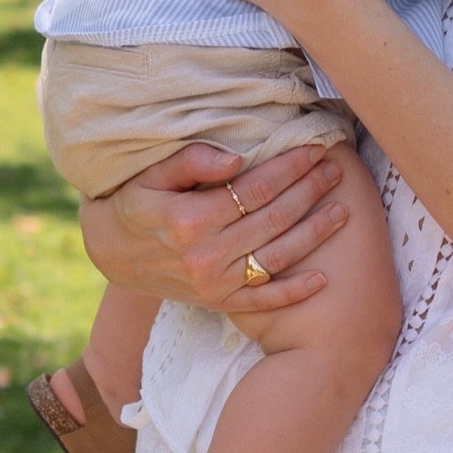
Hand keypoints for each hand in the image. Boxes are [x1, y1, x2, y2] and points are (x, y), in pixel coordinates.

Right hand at [79, 141, 351, 316]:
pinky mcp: (217, 303)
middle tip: (335, 171)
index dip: (289, 168)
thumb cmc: (135, 202)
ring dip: (314, 233)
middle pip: (273, 219)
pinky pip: (262, 300)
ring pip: (276, 256)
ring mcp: (213, 283)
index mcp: (189, 219)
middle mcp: (204, 255)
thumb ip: (192, 161)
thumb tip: (236, 159)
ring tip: (342, 210)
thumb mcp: (151, 175)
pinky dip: (294, 292)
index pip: (255, 189)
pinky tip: (323, 278)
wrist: (111, 253)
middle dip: (309, 191)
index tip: (314, 150)